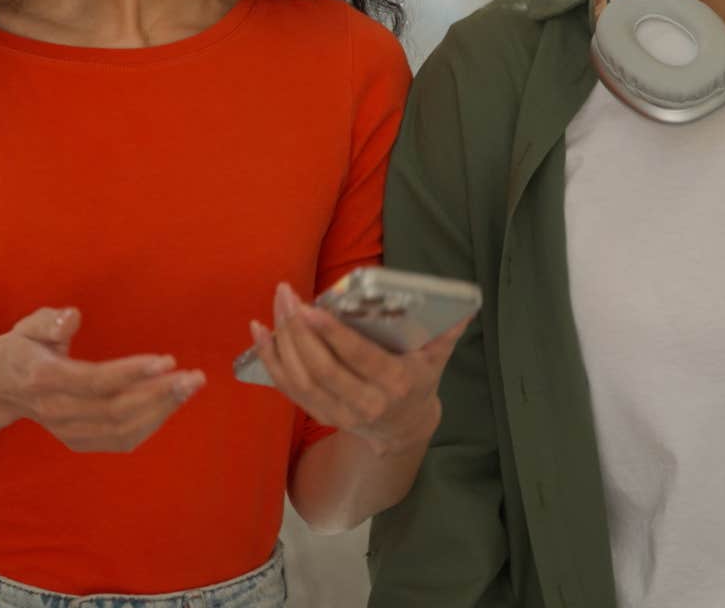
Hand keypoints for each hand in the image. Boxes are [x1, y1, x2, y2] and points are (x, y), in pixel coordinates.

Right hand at [0, 306, 204, 452]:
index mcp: (44, 379)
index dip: (131, 373)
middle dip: (159, 394)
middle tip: (192, 376)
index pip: (94, 382)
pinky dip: (151, 423)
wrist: (1, 388)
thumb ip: (49, 322)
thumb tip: (72, 317)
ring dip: (162, 410)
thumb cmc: (23, 349)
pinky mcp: (80, 441)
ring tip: (190, 386)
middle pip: (115, 410)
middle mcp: (57, 411)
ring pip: (122, 429)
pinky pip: (122, 439)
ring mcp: (68, 431)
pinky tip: (171, 402)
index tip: (166, 361)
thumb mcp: (28, 327)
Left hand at [249, 282, 471, 456]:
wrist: (404, 429)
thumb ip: (448, 331)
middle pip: (322, 368)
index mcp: (395, 384)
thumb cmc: (419, 380)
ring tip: (276, 305)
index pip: (359, 359)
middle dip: (299, 330)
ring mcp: (339, 413)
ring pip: (301, 378)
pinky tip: (259, 331)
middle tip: (287, 295)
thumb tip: (465, 305)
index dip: (333, 336)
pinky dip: (270, 360)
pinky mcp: (320, 414)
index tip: (312, 309)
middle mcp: (365, 403)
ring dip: (282, 341)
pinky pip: (288, 388)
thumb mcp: (438, 358)